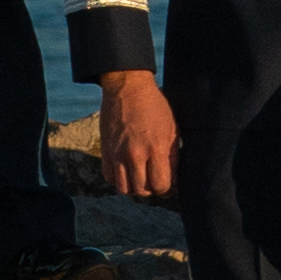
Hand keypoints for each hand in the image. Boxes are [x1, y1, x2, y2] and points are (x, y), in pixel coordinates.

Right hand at [99, 69, 175, 200]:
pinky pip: (109, 178)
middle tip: (154, 181)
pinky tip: (126, 171)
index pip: (161, 185)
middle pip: (142, 191)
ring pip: (124, 189)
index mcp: (156, 147)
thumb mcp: (172, 128)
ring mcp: (118, 154)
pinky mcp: (105, 151)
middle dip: (150, 189)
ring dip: (133, 187)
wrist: (127, 88)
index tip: (168, 184)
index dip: (166, 189)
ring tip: (140, 178)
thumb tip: (174, 178)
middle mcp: (135, 154)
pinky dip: (118, 179)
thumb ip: (172, 155)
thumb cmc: (154, 107)